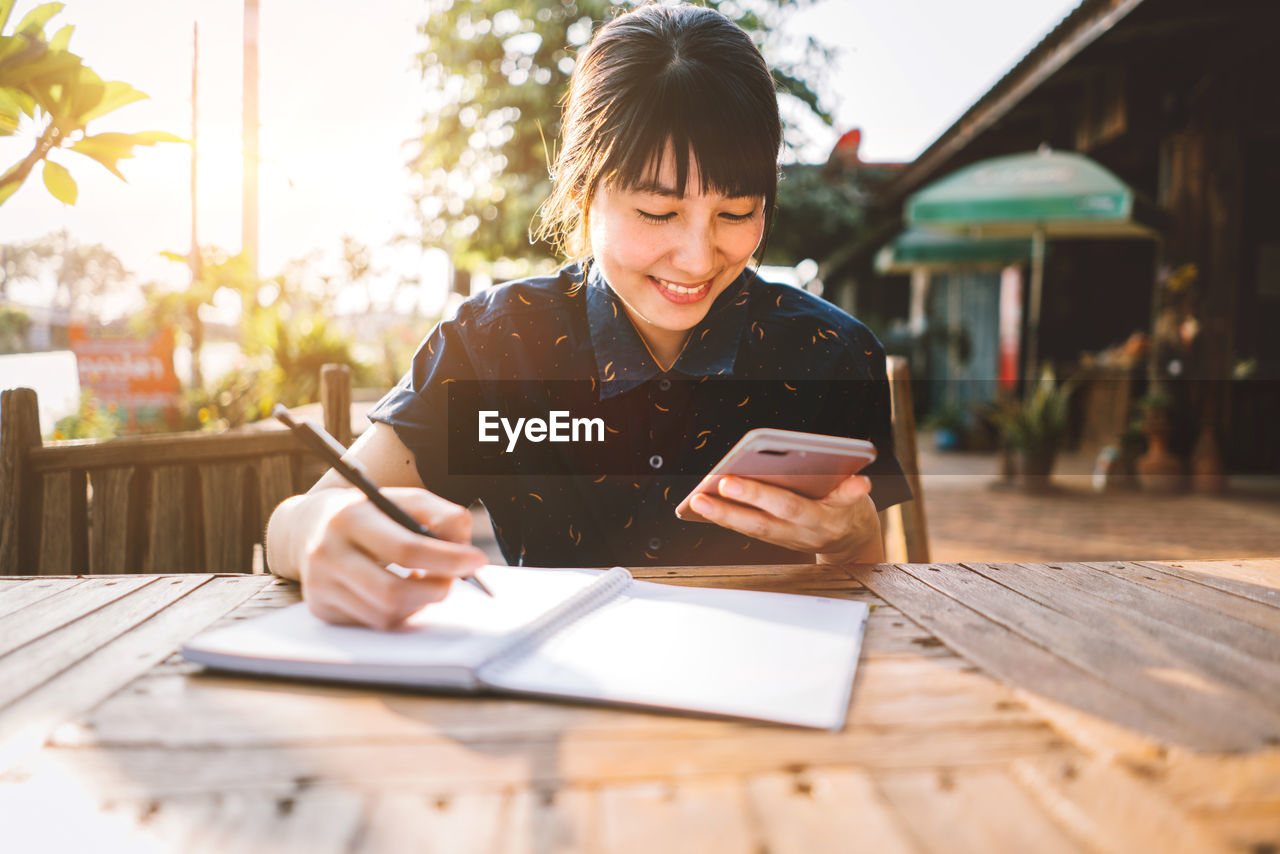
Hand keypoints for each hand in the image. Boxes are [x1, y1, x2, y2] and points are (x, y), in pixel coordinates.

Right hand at [289, 487, 487, 628]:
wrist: (308, 527)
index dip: (447, 558)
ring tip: (424, 580)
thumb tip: (463, 546)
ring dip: (419, 602)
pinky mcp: (321, 610)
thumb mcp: (402, 499)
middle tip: (454, 579)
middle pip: (394, 591)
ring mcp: (320, 586)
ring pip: (387, 614)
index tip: (477, 561)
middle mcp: (327, 553)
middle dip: (436, 589)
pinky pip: (374, 623)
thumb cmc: (369, 513)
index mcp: (350, 517)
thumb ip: (440, 514)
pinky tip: (400, 591)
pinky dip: (399, 612)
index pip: (406, 548)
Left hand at [687, 474, 883, 563]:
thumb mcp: (859, 500)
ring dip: (722, 516)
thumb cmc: (850, 510)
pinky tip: (706, 505)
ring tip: (697, 500)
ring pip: (751, 529)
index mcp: (823, 521)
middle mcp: (800, 534)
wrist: (852, 544)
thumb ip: (854, 491)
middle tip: (706, 492)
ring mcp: (786, 539)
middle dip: (732, 508)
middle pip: (762, 522)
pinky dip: (727, 519)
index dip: (762, 495)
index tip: (732, 480)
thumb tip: (860, 483)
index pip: (789, 507)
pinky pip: (749, 530)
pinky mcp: (776, 539)